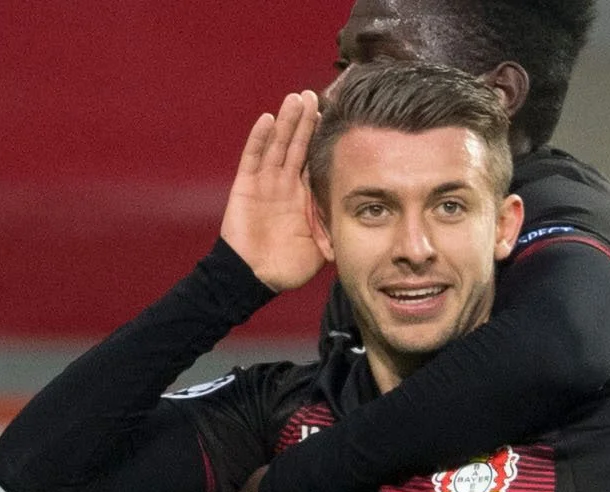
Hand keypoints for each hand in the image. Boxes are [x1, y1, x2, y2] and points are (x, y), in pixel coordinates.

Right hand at [219, 89, 324, 291]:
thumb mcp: (322, 246)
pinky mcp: (245, 186)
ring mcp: (264, 183)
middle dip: (305, 121)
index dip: (322, 139)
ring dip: (286, 122)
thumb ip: (337, 228)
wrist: (256, 278)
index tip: (336, 117)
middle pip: (296, 145)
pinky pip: (253, 158)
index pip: (314, 159)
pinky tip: (267, 119)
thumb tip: (364, 223)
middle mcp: (285, 184)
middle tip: (316, 95)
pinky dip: (259, 139)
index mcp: (303, 195)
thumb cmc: (288, 266)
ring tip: (296, 98)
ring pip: (278, 145)